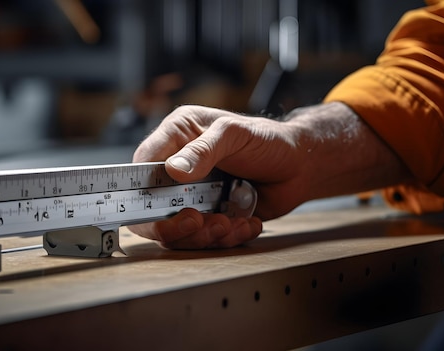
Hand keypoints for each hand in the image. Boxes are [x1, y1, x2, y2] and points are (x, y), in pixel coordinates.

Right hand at [129, 102, 409, 248]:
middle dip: (176, 224)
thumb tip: (173, 170)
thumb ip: (202, 151)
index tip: (158, 207)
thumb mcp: (233, 135)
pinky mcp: (211, 216)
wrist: (300, 164)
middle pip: (153, 209)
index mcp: (176, 138)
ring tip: (230, 223)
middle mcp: (179, 169)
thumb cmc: (266, 140)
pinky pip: (207, 238)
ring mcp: (194, 196)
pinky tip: (247, 223)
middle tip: (200, 221)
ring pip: (179, 230)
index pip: (143, 167)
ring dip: (205, 233)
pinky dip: (227, 237)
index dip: (143, 190)